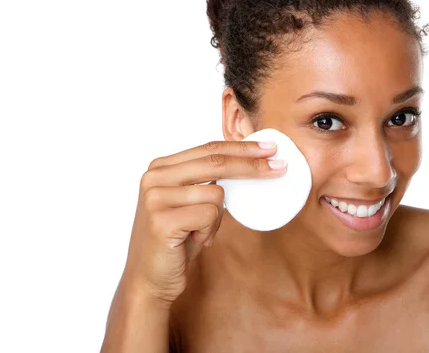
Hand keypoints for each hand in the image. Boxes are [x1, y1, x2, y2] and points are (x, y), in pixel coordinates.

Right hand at [120, 140, 286, 304]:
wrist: (149, 279)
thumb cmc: (176, 241)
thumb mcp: (191, 203)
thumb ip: (207, 180)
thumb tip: (251, 161)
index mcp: (161, 168)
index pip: (209, 148)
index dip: (241, 147)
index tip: (270, 148)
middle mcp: (154, 177)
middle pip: (215, 161)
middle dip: (252, 164)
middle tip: (279, 167)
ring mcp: (156, 197)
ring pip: (216, 193)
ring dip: (216, 218)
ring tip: (199, 232)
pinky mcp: (162, 220)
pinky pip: (209, 214)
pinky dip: (209, 230)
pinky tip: (193, 240)